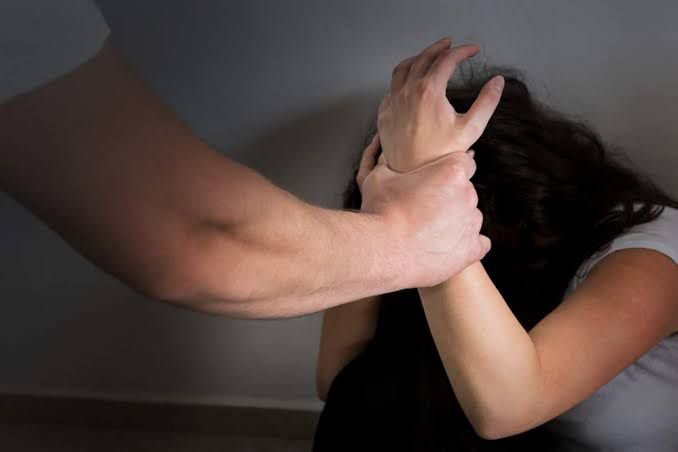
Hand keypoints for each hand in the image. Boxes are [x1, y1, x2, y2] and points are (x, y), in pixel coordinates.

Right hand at [357, 133, 489, 288]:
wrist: (382, 250)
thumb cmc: (380, 211)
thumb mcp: (379, 177)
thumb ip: (391, 163)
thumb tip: (388, 156)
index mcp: (452, 173)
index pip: (463, 162)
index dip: (448, 170)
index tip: (435, 179)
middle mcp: (468, 196)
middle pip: (466, 191)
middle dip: (449, 197)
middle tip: (425, 207)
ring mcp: (471, 224)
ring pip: (470, 216)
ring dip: (455, 220)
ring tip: (430, 230)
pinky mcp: (471, 249)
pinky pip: (479, 244)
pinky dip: (466, 243)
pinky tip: (448, 245)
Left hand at [377, 37, 504, 172]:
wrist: (412, 174)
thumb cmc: (440, 155)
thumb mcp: (471, 128)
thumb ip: (487, 102)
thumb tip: (497, 82)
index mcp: (429, 91)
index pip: (447, 60)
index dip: (462, 51)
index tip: (473, 50)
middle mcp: (408, 92)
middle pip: (423, 58)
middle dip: (439, 48)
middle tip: (450, 45)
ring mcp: (393, 101)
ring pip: (402, 69)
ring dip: (417, 58)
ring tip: (427, 56)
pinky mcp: (385, 113)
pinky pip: (391, 88)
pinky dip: (402, 78)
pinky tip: (408, 82)